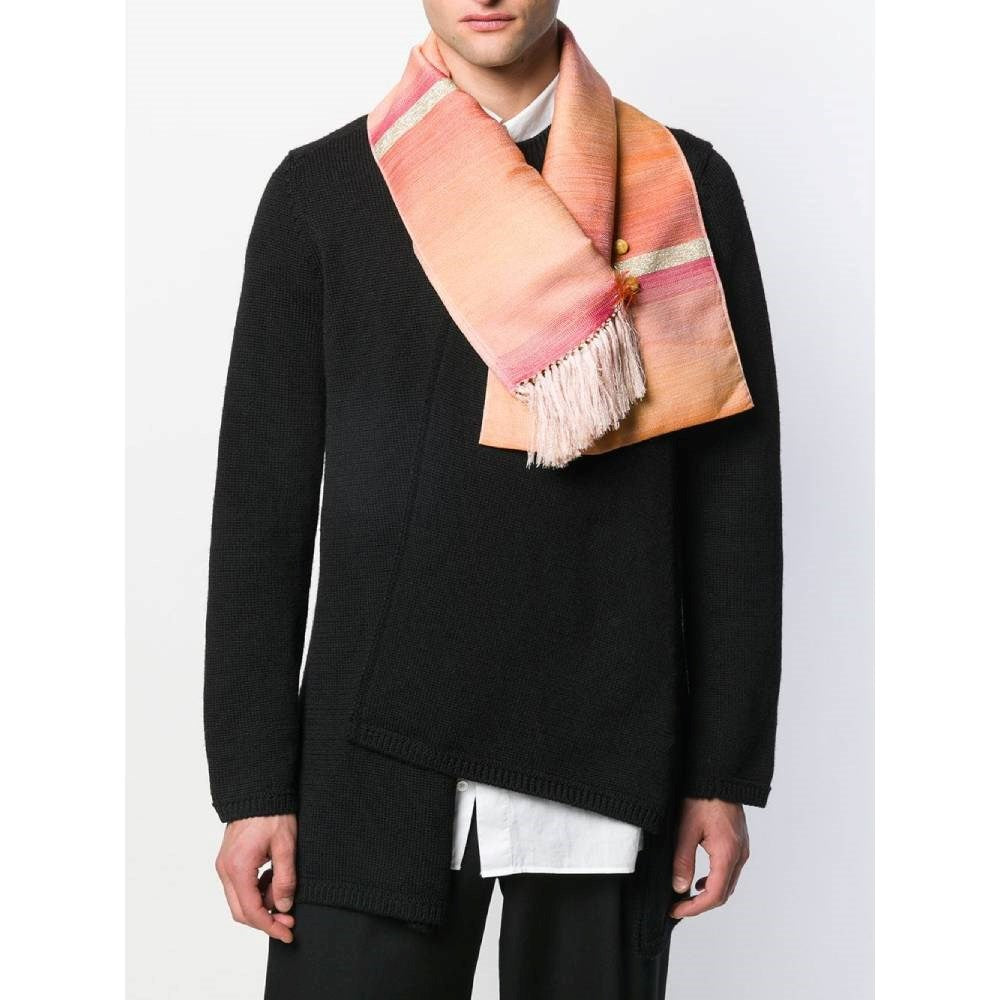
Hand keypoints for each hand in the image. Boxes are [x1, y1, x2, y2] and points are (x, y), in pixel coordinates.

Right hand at [215, 813, 297, 942]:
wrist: (258, 790)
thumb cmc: (272, 813)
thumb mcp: (285, 845)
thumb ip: (285, 878)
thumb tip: (283, 906)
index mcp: (238, 868)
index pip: (251, 911)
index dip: (270, 927)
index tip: (287, 933)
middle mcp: (225, 870)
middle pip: (241, 911)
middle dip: (266, 920)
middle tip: (289, 921)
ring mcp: (224, 866)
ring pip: (239, 900)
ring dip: (262, 905)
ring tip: (284, 896)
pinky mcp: (229, 861)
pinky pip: (240, 887)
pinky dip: (256, 892)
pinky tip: (273, 882)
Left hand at [669, 797, 748, 918]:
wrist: (717, 778)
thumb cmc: (701, 799)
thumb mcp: (685, 830)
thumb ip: (683, 861)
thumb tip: (679, 888)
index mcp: (727, 854)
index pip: (714, 895)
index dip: (694, 908)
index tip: (675, 911)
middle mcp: (739, 855)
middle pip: (723, 894)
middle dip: (700, 905)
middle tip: (677, 907)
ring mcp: (742, 850)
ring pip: (727, 884)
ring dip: (708, 894)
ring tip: (685, 896)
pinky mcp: (740, 844)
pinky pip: (730, 871)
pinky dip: (715, 881)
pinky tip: (700, 879)